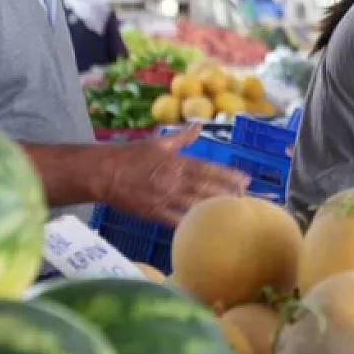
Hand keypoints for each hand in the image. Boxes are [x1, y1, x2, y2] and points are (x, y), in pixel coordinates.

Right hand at [104, 126, 250, 224]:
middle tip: (248, 197)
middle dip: (229, 193)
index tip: (246, 179)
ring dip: (216, 208)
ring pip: (196, 205)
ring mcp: (165, 199)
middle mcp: (174, 181)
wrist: (105, 173)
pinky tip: (207, 227)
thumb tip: (199, 125)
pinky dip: (191, 223)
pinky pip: (177, 221)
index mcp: (177, 163)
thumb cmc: (132, 156)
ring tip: (235, 212)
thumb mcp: (159, 143)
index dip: (229, 175)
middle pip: (207, 188)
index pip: (209, 169)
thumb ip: (182, 137)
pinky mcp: (155, 213)